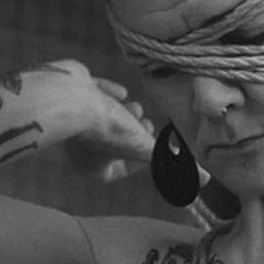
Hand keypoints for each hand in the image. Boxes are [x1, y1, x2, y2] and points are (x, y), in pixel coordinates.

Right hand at [32, 59, 155, 180]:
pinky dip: (110, 94)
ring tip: (136, 107)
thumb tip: (191, 172)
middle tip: (147, 124)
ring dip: (124, 113)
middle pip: (112, 141)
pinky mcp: (72, 92)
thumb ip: (162, 156)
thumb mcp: (143, 148)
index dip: (137, 161)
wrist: (72, 99)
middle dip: (134, 133)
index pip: (117, 170)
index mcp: (90, 167)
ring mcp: (73, 117)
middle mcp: (78, 145)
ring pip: (104, 117)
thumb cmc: (105, 129)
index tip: (150, 150)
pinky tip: (122, 93)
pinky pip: (94, 94)